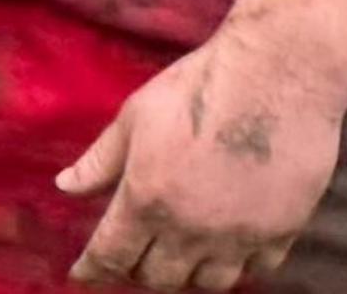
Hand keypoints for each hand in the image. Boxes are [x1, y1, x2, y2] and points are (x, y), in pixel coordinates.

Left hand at [57, 23, 346, 288]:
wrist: (276, 74)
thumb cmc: (198, 87)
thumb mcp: (135, 117)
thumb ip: (101, 161)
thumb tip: (64, 186)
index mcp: (147, 199)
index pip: (111, 255)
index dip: (92, 269)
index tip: (83, 274)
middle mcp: (191, 228)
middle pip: (158, 277)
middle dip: (138, 269)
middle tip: (133, 253)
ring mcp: (238, 234)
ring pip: (207, 283)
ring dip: (187, 273)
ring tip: (179, 254)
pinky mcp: (281, 230)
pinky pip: (255, 270)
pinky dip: (235, 265)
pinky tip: (226, 248)